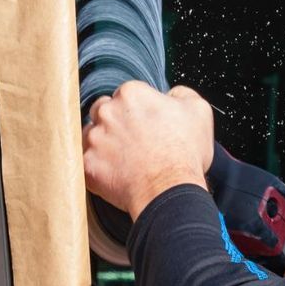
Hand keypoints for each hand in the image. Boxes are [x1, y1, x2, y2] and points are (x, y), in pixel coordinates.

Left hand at [83, 83, 214, 218]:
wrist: (171, 191)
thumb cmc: (185, 153)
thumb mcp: (198, 111)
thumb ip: (180, 94)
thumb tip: (171, 95)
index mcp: (131, 94)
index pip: (125, 95)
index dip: (137, 111)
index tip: (145, 124)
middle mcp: (107, 112)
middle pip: (102, 111)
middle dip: (114, 123)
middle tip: (133, 141)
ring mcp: (93, 139)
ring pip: (90, 136)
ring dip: (103, 144)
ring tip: (124, 160)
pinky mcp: (86, 165)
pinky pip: (86, 163)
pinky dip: (99, 169)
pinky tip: (116, 174)